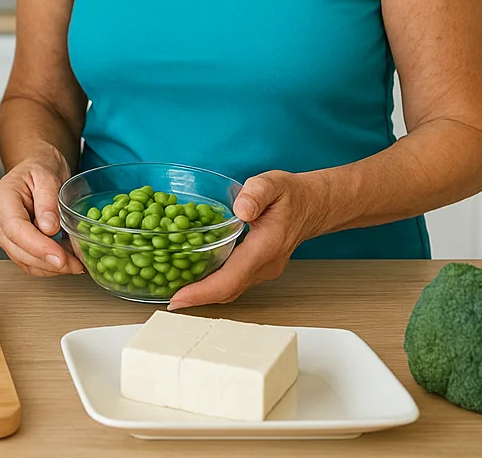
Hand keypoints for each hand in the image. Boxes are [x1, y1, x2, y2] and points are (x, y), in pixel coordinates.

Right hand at [0, 153, 84, 276]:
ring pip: (22, 259)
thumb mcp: (48, 176)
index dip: (37, 246)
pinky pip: (27, 261)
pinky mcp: (13, 243)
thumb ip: (48, 201)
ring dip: (49, 267)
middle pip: (17, 248)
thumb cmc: (40, 169)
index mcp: (2, 196)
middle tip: (74, 264)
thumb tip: (49, 228)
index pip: (15, 228)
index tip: (59, 257)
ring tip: (74, 263)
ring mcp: (3, 232)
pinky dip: (47, 266)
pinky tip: (65, 262)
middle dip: (47, 261)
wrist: (37, 169)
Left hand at [168, 170, 320, 308]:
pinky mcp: (259, 269)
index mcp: (265, 247)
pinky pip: (234, 283)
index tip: (179, 298)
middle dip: (197, 298)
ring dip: (204, 294)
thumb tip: (241, 209)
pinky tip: (196, 277)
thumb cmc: (291, 194)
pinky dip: (214, 285)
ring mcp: (263, 270)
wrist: (312, 205)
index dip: (203, 292)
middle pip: (227, 291)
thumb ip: (256, 193)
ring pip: (231, 290)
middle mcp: (265, 265)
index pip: (231, 278)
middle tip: (169, 299)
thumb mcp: (272, 183)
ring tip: (177, 291)